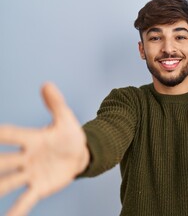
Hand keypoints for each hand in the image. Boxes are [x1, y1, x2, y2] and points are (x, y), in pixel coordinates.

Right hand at [0, 83, 88, 215]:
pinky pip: (24, 200)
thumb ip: (56, 104)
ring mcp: (31, 173)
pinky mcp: (39, 187)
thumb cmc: (69, 135)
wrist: (80, 155)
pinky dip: (15, 211)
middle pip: (2, 161)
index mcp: (32, 139)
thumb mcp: (65, 118)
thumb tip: (46, 84)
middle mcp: (26, 157)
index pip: (10, 135)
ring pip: (7, 182)